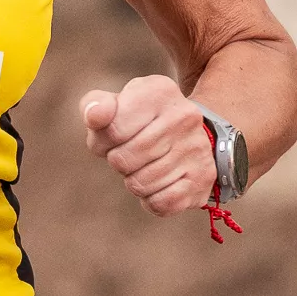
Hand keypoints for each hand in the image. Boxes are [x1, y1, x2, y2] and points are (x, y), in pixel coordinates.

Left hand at [82, 74, 215, 217]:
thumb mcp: (118, 104)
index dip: (102, 142)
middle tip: (128, 154)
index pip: (112, 130)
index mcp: (159, 92)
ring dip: (134, 181)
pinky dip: (152, 199)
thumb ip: (95, 106)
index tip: (112, 138)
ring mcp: (197, 148)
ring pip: (140, 184)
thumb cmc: (142, 120)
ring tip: (145, 166)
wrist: (190, 135)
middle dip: (117, 162)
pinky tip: (159, 182)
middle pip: (123, 160)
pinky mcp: (203, 178)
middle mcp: (184, 116)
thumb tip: (94, 115)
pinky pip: (160, 203)